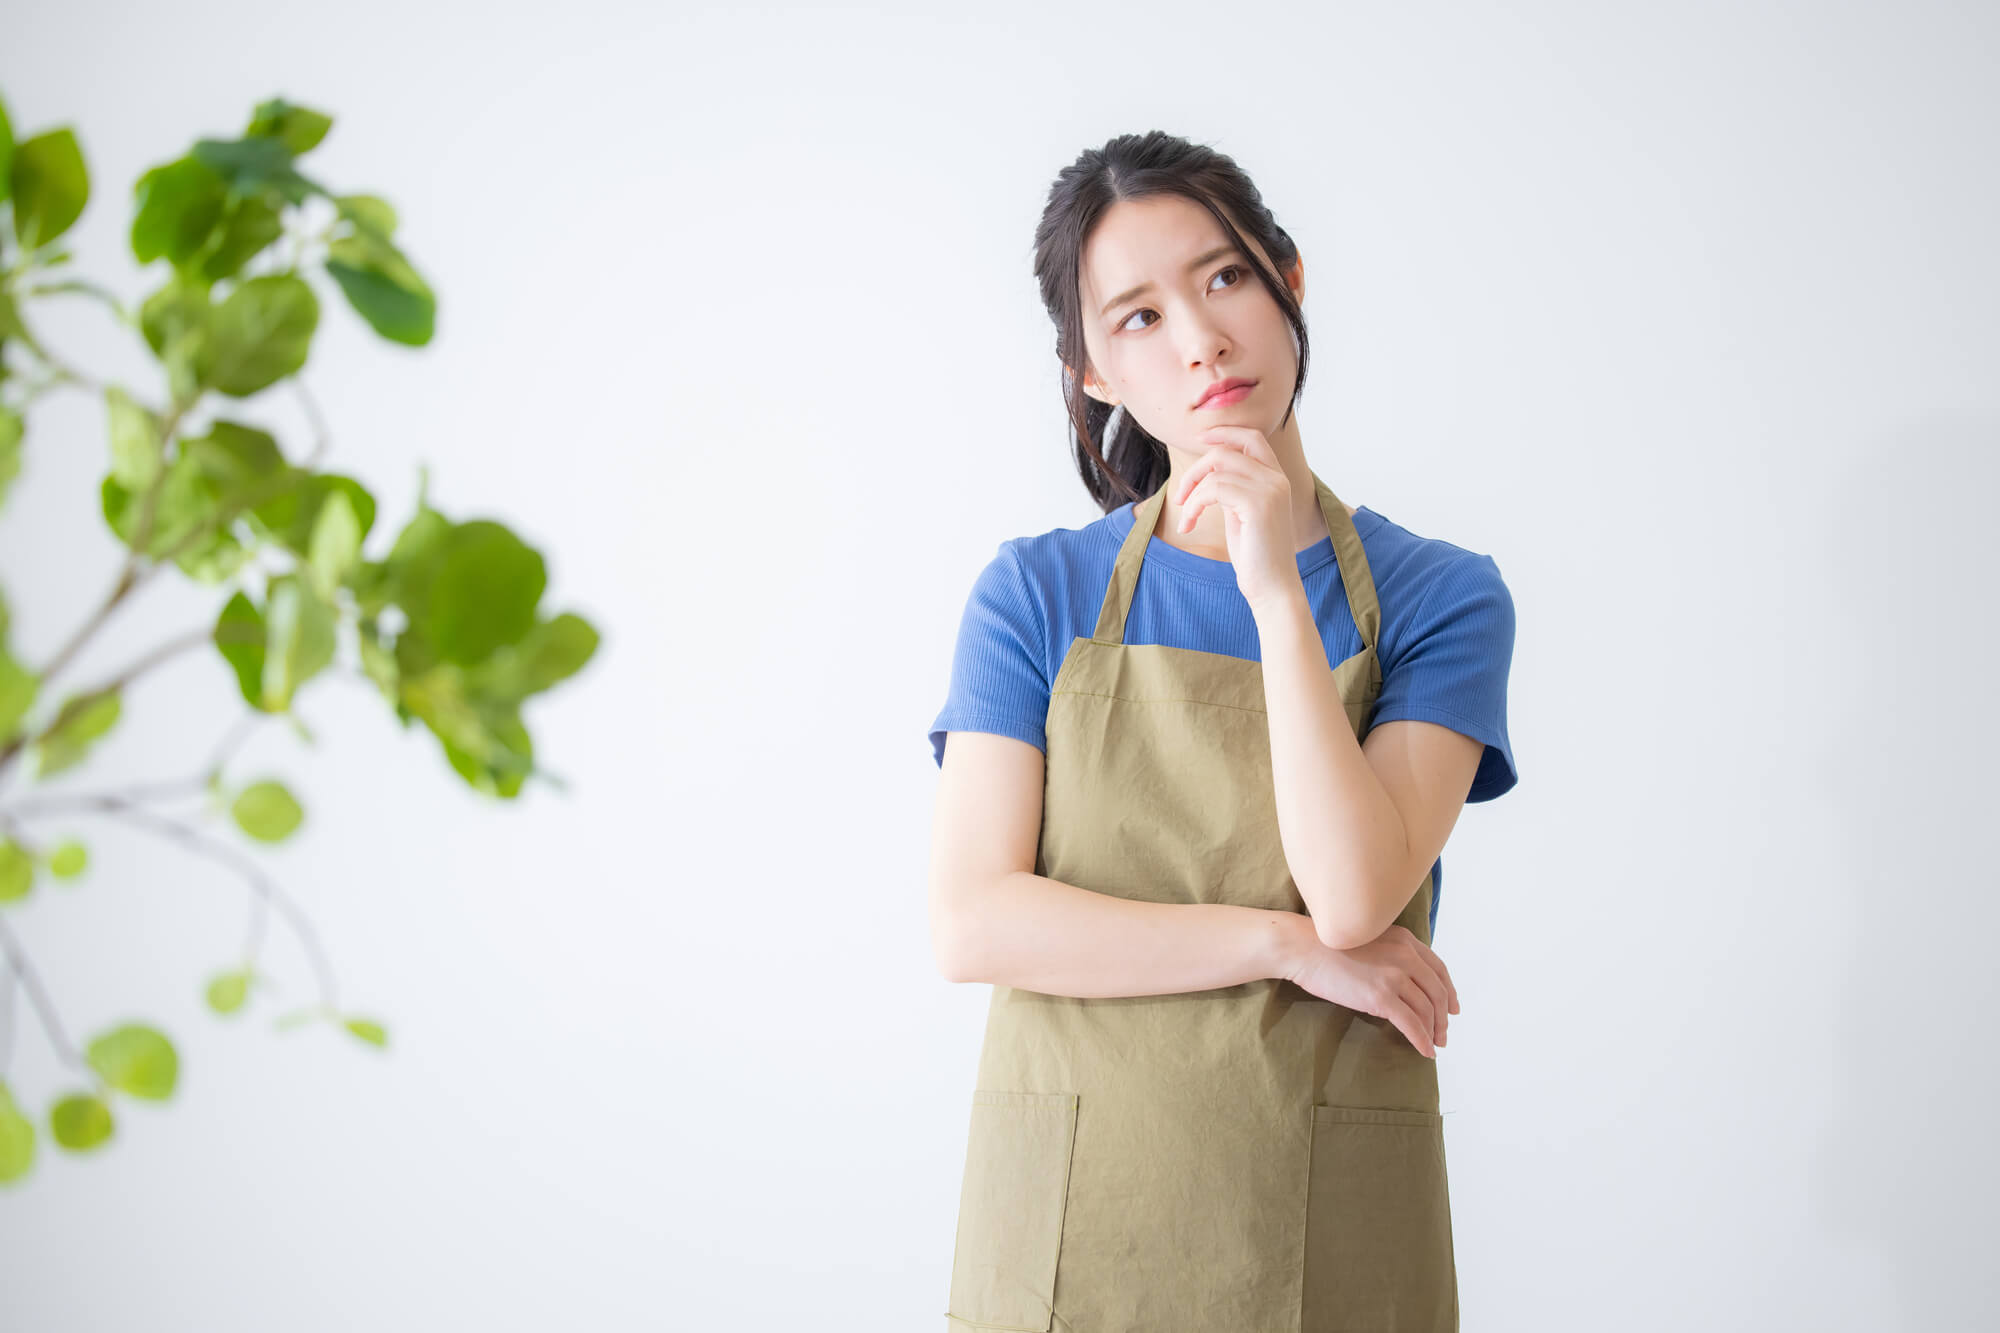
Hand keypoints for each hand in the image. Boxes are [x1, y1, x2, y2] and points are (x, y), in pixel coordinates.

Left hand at [1171, 425, 1301, 610]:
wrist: (1272, 588)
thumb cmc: (1255, 556)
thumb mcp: (1242, 515)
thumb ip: (1232, 490)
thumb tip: (1207, 474)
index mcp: (1276, 479)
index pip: (1252, 437)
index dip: (1224, 432)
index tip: (1199, 439)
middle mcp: (1277, 479)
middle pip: (1227, 451)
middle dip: (1196, 469)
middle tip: (1180, 495)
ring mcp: (1270, 489)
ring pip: (1216, 471)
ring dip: (1191, 493)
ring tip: (1186, 518)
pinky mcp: (1258, 504)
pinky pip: (1213, 489)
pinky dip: (1194, 505)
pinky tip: (1189, 525)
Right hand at [1281, 923, 1460, 1058]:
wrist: (1303, 948)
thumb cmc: (1327, 946)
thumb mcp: (1370, 938)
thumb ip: (1391, 952)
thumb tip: (1403, 979)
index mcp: (1405, 940)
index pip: (1439, 969)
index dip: (1449, 991)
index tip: (1453, 1008)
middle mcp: (1406, 956)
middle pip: (1438, 991)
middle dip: (1444, 1017)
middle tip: (1443, 1034)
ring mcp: (1395, 976)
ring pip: (1427, 1010)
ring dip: (1434, 1031)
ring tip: (1433, 1045)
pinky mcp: (1381, 997)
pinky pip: (1412, 1024)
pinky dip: (1422, 1040)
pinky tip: (1425, 1051)